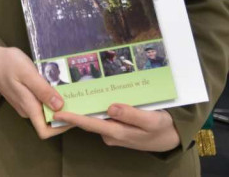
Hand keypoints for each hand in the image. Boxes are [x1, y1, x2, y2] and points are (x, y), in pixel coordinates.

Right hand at [0, 46, 70, 139]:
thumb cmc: (7, 63)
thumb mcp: (27, 72)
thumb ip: (42, 90)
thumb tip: (60, 106)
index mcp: (28, 106)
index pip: (46, 131)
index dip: (62, 127)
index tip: (75, 113)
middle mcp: (27, 109)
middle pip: (48, 121)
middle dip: (64, 112)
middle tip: (77, 97)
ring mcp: (24, 104)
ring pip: (45, 110)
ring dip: (57, 103)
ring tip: (69, 88)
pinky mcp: (23, 97)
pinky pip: (40, 102)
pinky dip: (49, 96)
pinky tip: (55, 83)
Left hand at [53, 104, 179, 152]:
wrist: (171, 138)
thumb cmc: (161, 128)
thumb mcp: (151, 121)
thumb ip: (131, 114)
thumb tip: (110, 108)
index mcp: (117, 132)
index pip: (90, 124)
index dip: (73, 118)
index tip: (57, 113)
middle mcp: (111, 133)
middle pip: (89, 120)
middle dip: (73, 110)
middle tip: (58, 96)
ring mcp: (113, 131)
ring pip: (96, 117)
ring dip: (86, 107)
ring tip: (72, 91)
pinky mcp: (117, 127)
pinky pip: (104, 117)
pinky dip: (98, 107)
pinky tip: (94, 95)